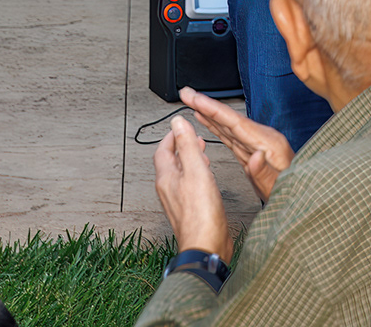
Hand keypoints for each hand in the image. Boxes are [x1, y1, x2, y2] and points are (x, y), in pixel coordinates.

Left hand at [152, 117, 231, 260]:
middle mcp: (168, 190)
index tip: (182, 127)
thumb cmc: (201, 215)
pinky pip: (188, 188)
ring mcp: (177, 202)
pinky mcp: (188, 211)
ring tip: (202, 155)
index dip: (172, 136)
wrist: (205, 247)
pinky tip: (207, 180)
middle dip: (182, 148)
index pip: (163, 150)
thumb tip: (177, 123)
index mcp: (167, 178)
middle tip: (194, 139)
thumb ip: (187, 146)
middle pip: (170, 162)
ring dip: (189, 162)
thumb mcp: (196, 171)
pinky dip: (196, 176)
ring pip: (179, 175)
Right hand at [181, 86, 291, 202]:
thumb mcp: (280, 187)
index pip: (236, 123)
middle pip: (230, 119)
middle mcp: (263, 139)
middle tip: (187, 93)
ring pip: (228, 125)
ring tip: (192, 102)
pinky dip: (217, 126)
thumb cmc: (294, 193)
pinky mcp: (253, 151)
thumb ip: (266, 173)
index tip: (197, 100)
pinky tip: (207, 121)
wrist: (305, 196)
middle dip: (207, 105)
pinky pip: (231, 135)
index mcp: (269, 144)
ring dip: (209, 113)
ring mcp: (258, 144)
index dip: (214, 110)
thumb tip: (255, 157)